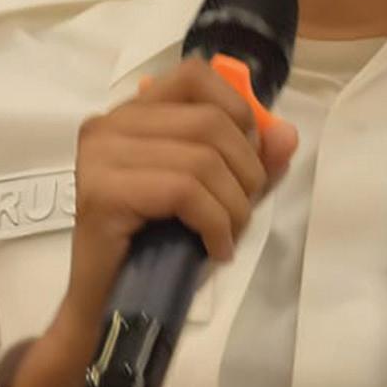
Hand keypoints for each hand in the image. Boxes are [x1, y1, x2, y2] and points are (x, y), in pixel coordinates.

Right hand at [0, 56, 297, 386]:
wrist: (108, 311)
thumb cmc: (158, 248)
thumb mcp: (213, 194)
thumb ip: (248, 160)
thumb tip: (286, 134)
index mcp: (131, 113)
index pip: (195, 75)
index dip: (237, 110)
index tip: (248, 158)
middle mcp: (108, 124)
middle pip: (210, 122)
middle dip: (246, 171)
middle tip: (242, 213)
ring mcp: (100, 156)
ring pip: (202, 159)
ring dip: (234, 206)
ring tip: (228, 235)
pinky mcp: (102, 193)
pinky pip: (185, 192)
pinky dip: (216, 224)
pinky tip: (215, 249)